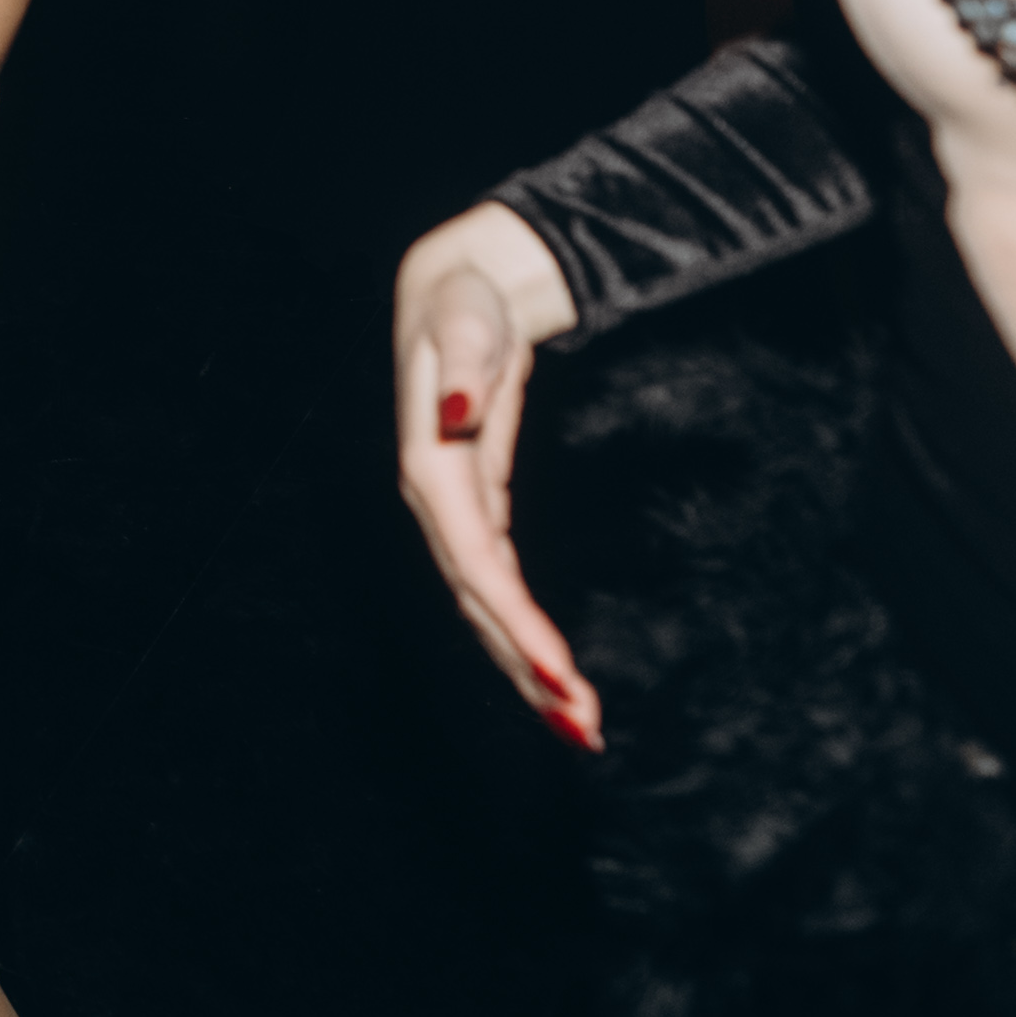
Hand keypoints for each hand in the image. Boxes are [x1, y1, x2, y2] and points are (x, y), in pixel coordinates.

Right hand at [392, 204, 597, 747]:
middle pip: (479, 606)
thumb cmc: (462, 302)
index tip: (558, 670)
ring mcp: (455, 516)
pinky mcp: (478, 515)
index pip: (475, 564)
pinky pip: (499, 590)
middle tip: (584, 727)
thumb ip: (460, 366)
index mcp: (430, 471)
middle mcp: (437, 507)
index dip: (513, 621)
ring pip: (487, 610)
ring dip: (527, 668)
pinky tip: (554, 670)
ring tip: (581, 724)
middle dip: (526, 669)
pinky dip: (525, 633)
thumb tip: (454, 414)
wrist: (456, 290)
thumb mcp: (464, 321)